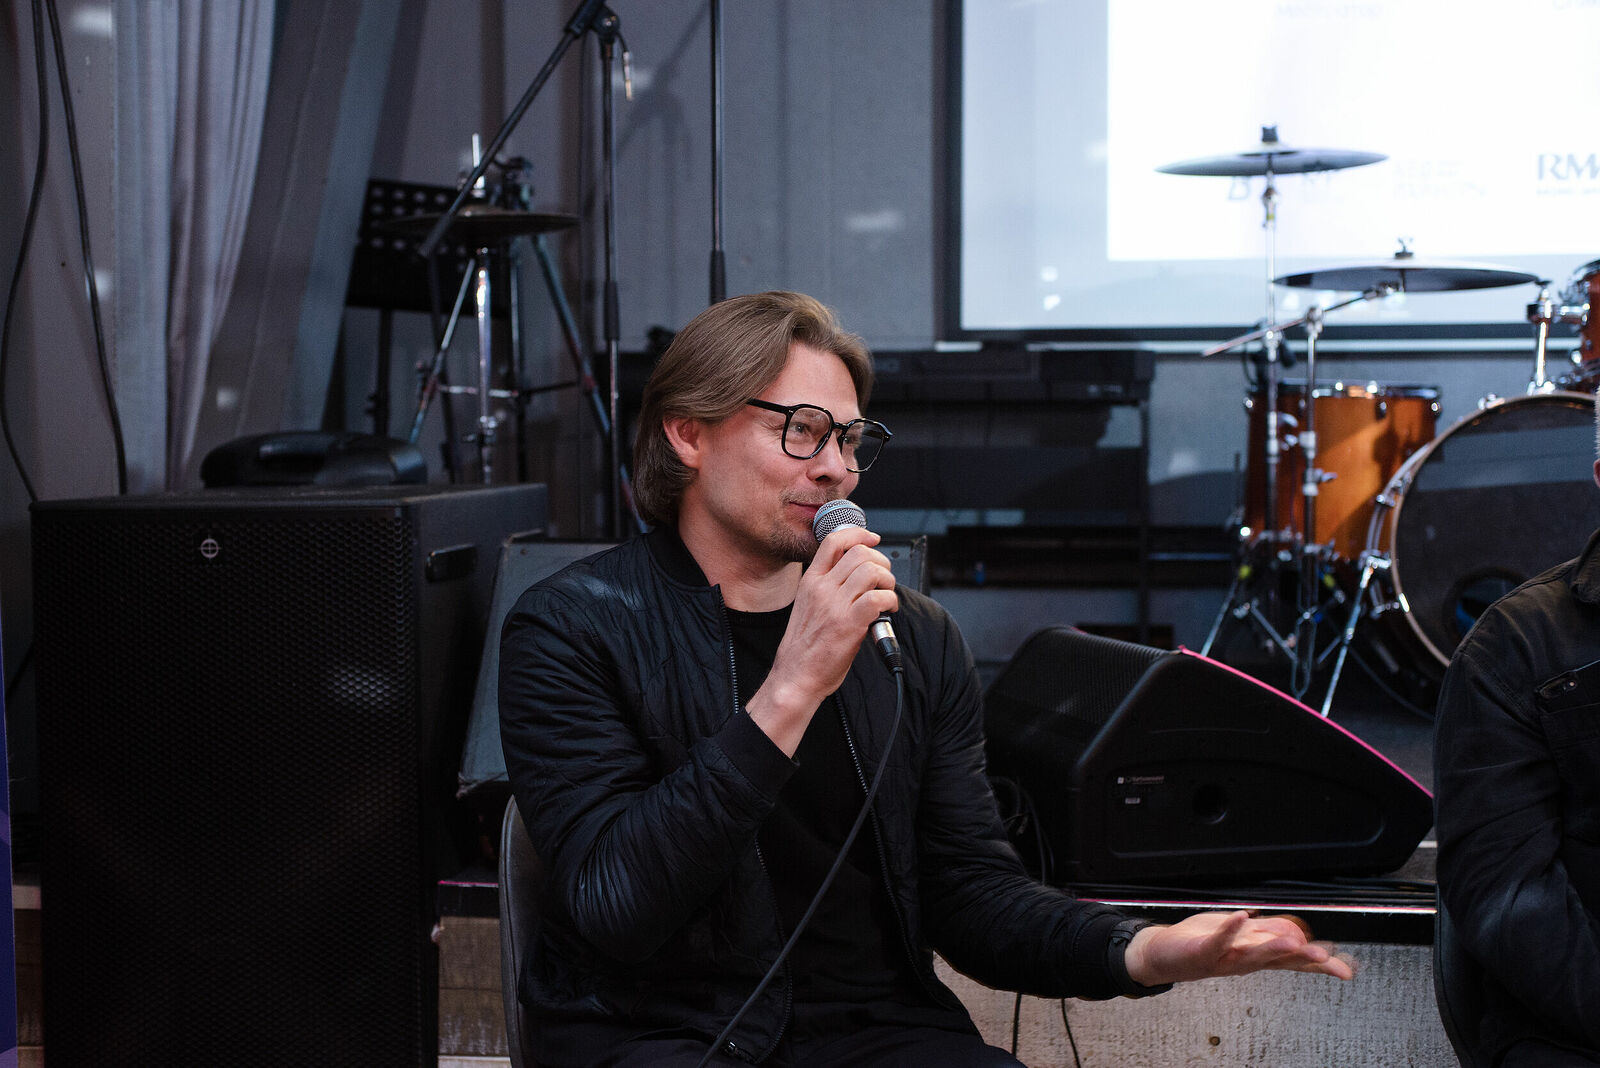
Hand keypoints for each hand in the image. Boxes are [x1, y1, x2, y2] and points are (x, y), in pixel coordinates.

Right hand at [746, 525, 896, 754]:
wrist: (796, 676)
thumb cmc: (804, 648)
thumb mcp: (808, 606)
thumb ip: (828, 588)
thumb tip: (858, 576)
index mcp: (810, 582)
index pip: (834, 541)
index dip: (859, 534)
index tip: (872, 538)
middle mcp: (822, 588)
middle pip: (859, 553)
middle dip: (880, 560)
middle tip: (884, 578)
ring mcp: (835, 605)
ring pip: (872, 571)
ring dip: (888, 581)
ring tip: (887, 594)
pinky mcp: (850, 623)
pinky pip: (879, 598)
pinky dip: (891, 601)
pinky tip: (888, 611)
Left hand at [1124, 910, 1355, 985]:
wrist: (1165, 955)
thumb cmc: (1204, 943)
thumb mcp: (1242, 936)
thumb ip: (1268, 934)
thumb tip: (1299, 933)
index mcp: (1257, 956)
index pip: (1293, 960)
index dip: (1319, 964)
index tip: (1345, 969)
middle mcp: (1245, 961)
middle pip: (1279, 960)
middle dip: (1302, 958)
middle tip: (1326, 958)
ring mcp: (1225, 958)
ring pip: (1253, 954)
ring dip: (1274, 947)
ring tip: (1293, 942)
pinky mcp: (1203, 951)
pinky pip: (1219, 940)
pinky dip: (1230, 929)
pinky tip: (1242, 917)